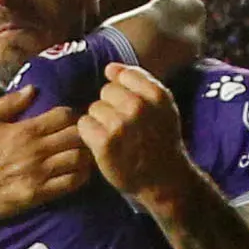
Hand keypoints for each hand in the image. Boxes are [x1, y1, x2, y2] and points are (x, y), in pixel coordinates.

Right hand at [0, 85, 92, 222]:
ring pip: (79, 159)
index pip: (64, 115)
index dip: (73, 115)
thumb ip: (9, 103)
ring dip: (85, 156)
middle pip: (77, 135)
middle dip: (84, 134)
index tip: (72, 120)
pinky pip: (72, 183)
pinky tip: (77, 174)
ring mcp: (40, 173)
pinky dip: (81, 177)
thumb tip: (32, 88)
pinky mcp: (40, 194)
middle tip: (83, 138)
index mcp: (25, 130)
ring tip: (83, 156)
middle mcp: (36, 150)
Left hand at [78, 64, 204, 208]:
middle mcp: (138, 107)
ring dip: (100, 122)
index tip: (132, 109)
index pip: (124, 75)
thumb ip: (140, 82)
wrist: (164, 180)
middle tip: (124, 127)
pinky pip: (84, 124)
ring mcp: (120, 125)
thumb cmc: (161, 141)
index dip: (124, 91)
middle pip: (106, 91)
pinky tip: (103, 145)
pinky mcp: (104, 143)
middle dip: (111, 106)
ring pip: (94, 108)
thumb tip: (110, 68)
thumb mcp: (164, 107)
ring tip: (115, 137)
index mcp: (156, 95)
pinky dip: (90, 135)